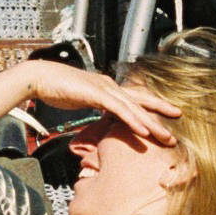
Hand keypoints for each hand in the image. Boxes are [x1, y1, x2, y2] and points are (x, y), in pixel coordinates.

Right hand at [13, 61, 180, 144]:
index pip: (134, 99)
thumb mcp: (80, 99)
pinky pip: (119, 109)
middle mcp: (109, 86)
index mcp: (106, 87)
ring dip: (151, 123)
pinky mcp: (96, 94)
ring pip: (134, 107)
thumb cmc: (55, 88)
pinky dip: (133, 120)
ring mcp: (104, 88)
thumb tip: (101, 115)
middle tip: (176, 128)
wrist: (39, 78)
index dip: (151, 107)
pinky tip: (143, 130)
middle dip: (160, 114)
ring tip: (166, 136)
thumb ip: (93, 105)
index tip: (167, 116)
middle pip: (140, 101)